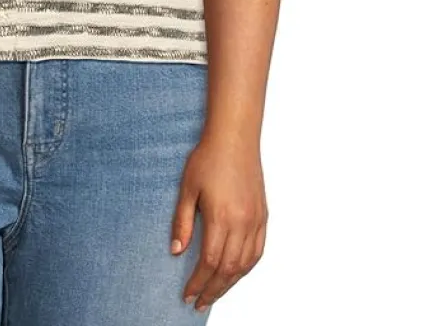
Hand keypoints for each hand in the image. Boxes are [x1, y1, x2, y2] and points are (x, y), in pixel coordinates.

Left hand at [170, 131, 267, 312]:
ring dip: (230, 283)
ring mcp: (255, 220)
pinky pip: (257, 251)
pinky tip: (236, 273)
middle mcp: (242, 223)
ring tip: (215, 293)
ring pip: (245, 264)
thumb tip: (177, 251)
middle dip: (213, 289)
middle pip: (228, 269)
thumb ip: (182, 222)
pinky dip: (246, 267)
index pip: (210, 261)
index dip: (198, 282)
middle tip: (200, 303)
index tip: (188, 294)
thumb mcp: (187, 188)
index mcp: (222, 217)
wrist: (234, 137)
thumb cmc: (208, 158)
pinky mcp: (262, 216)